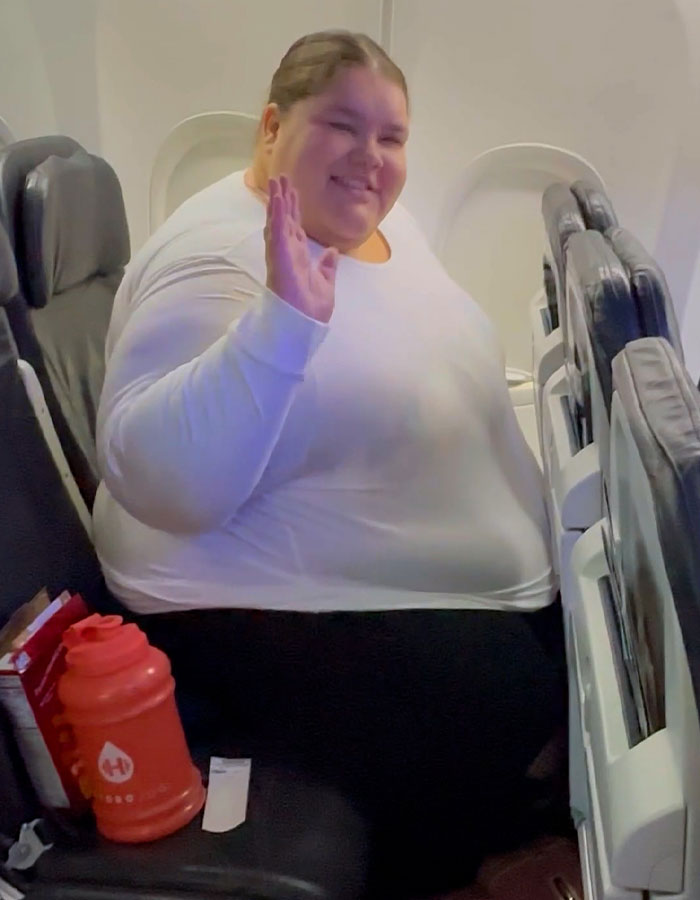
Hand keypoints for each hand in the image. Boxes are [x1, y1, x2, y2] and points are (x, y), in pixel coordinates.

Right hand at [264, 174, 338, 323]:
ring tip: (275, 181)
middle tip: (281, 177)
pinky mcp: (279, 258)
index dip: (293, 209)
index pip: (294, 228)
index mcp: (298, 258)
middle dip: (283, 199)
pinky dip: (278, 215)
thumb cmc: (312, 310)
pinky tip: (278, 200)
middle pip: (284, 220)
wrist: (306, 324)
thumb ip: (327, 266)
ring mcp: (281, 254)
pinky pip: (278, 233)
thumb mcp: (325, 283)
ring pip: (277, 222)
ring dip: (276, 201)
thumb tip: (332, 251)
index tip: (293, 191)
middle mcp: (287, 253)